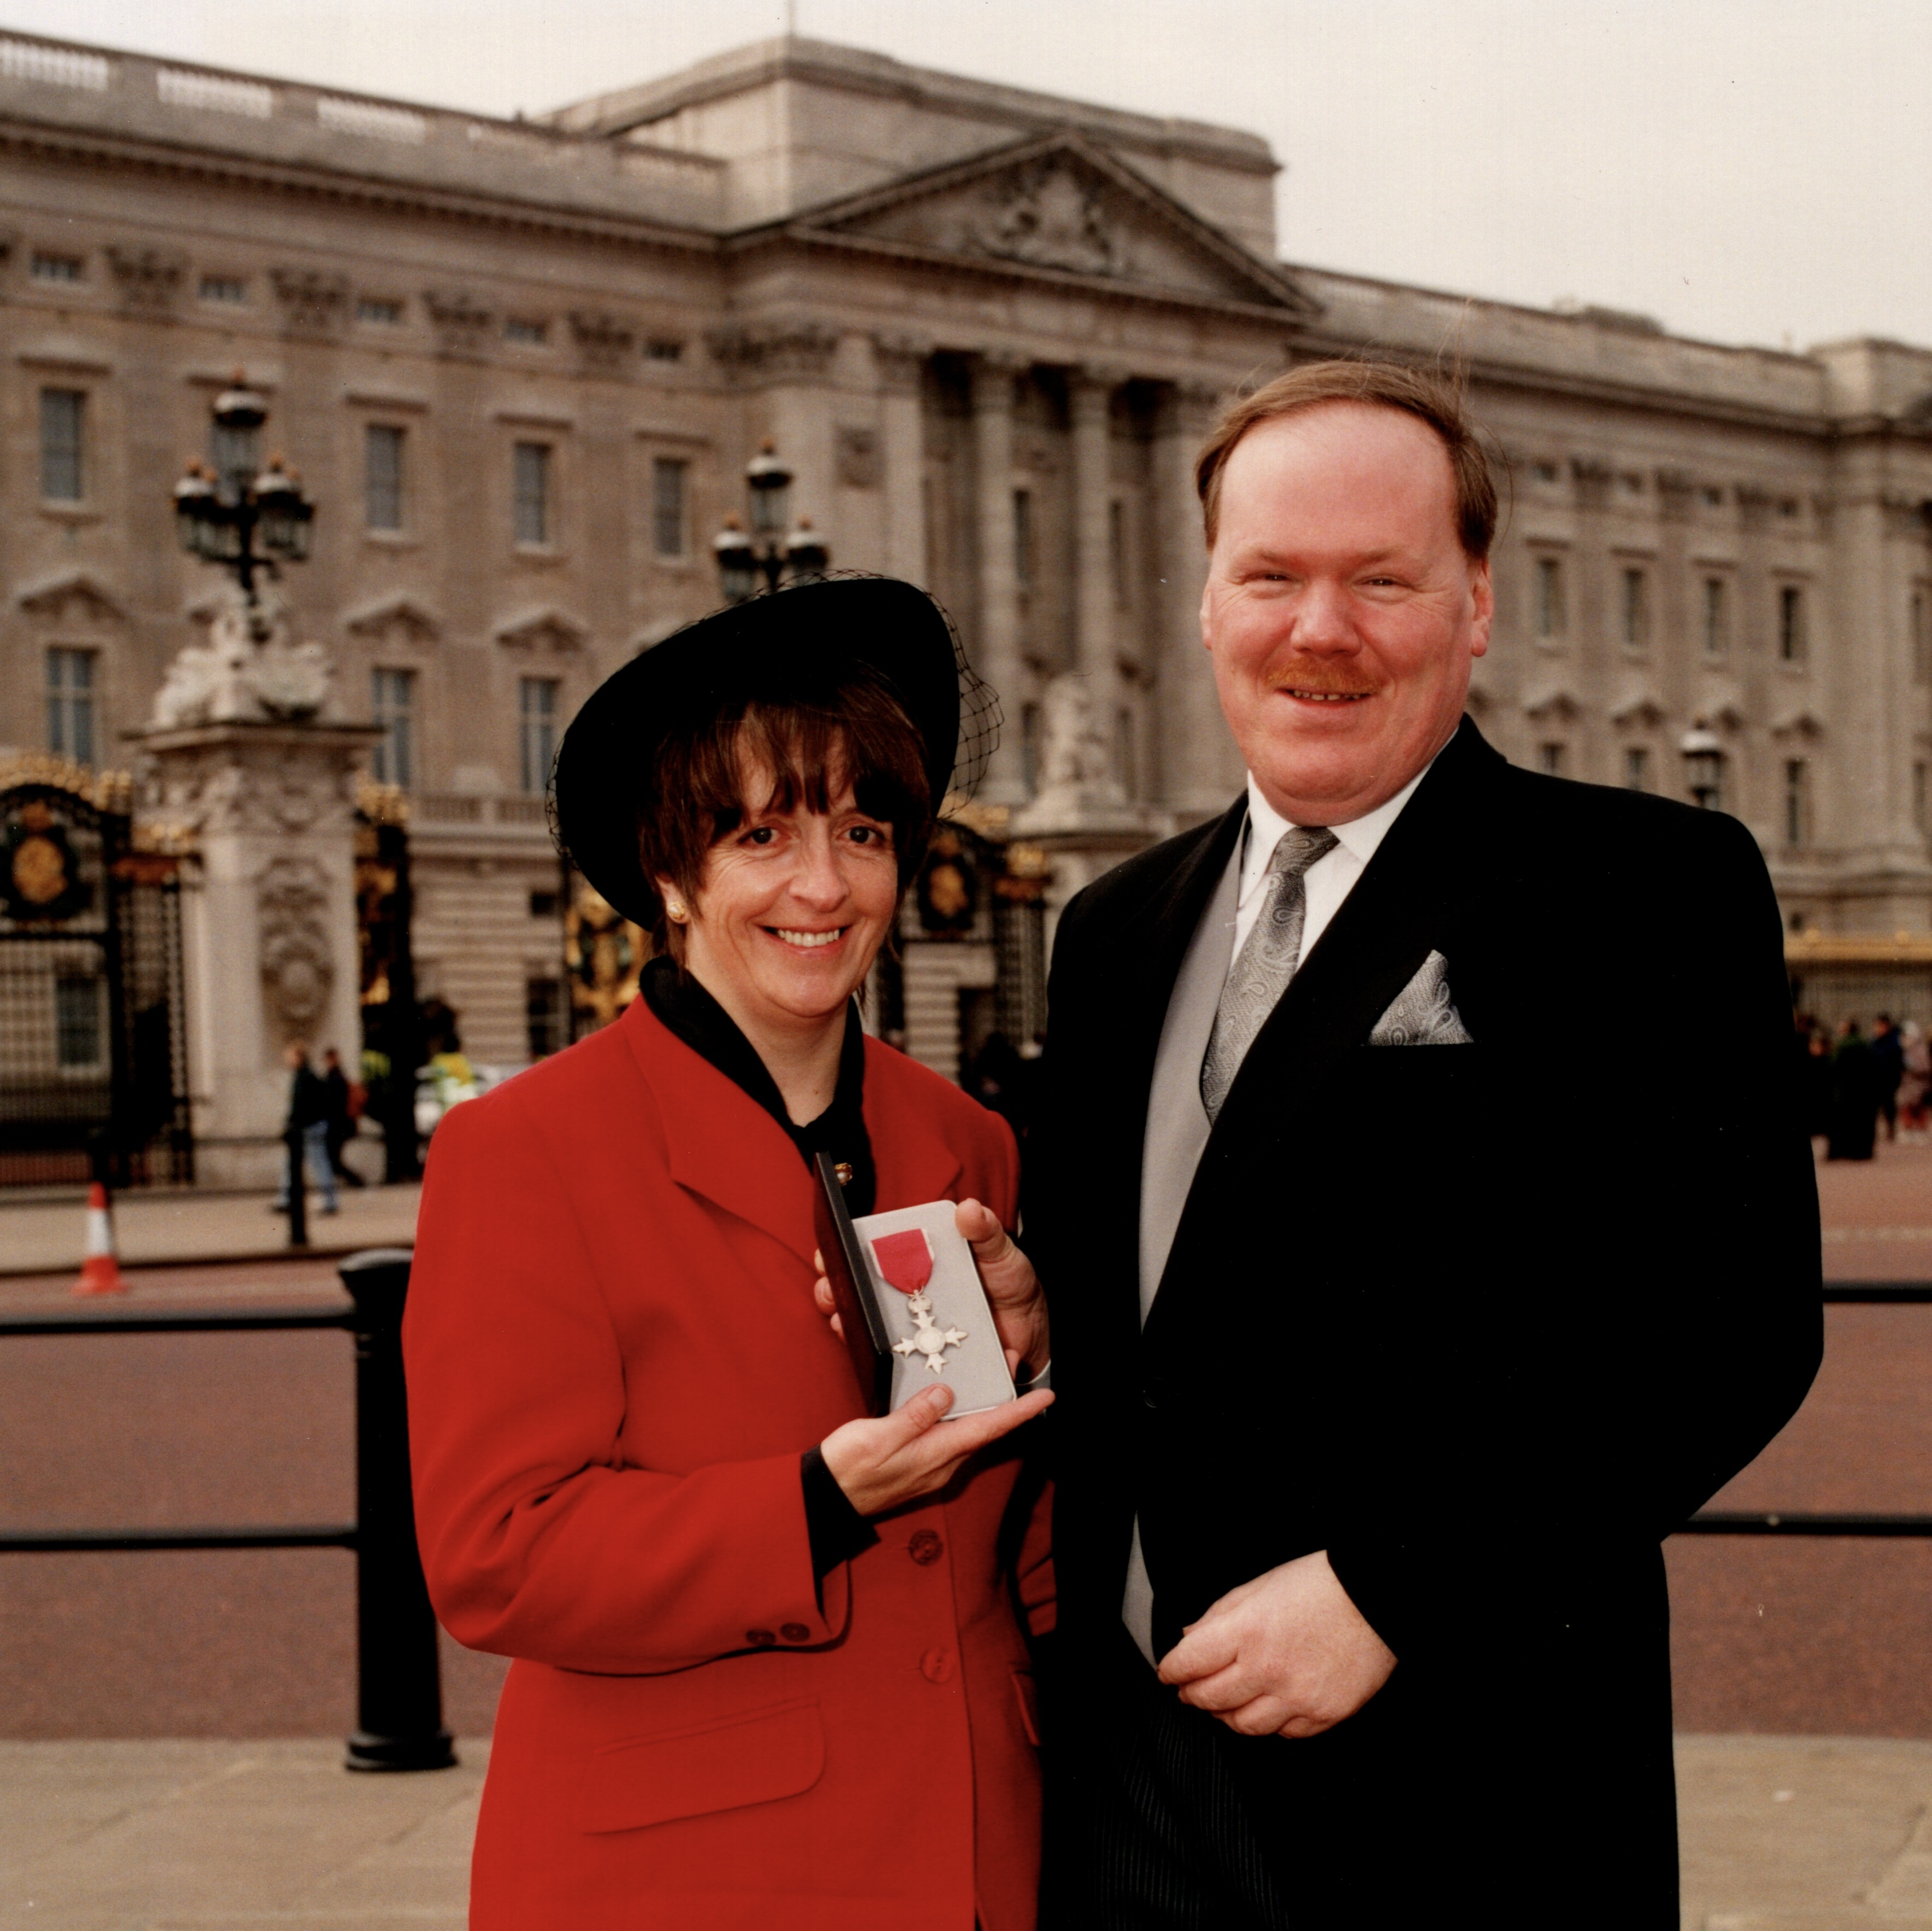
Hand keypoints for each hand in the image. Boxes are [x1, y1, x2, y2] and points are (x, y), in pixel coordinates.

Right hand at [812, 1198, 1049, 1381]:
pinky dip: (869, 1347)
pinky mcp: (918, 1351)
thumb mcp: (1001, 1251)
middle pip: (858, 1284)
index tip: (831, 1250)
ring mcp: (910, 1321)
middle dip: (834, 1284)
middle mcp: (908, 1288)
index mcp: (920, 1258)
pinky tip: (862, 1342)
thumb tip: (968, 1208)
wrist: (1029, 1333)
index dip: (845, 1249)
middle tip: (828, 1284)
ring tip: (839, 1313)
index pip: (873, 1250)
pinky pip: (886, 1350)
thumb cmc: (1011, 1283)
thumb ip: (985, 1231)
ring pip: (863, 1317)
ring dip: (843, 1314)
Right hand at [819, 1380, 1053, 1516]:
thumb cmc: (848, 1468)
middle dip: (1006, 1400)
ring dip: (985, 1406)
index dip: (1019, 1412)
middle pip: (985, 1429)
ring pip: (970, 1433)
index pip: (988, 1429)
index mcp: (936, 1455)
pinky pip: (952, 1438)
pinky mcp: (920, 1465)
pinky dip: (964, 1416)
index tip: (1046, 1398)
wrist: (826, 1499)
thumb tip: (946, 1394)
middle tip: (1012, 1363)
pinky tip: (957, 1402)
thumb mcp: (878, 1437)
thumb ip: (914, 1417)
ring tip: (991, 1375)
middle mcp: (942, 1464)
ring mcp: (932, 1467)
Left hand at [1157, 1550, 1395, 1739]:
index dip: (1171, 1670)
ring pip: (1244, 1725)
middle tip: (1189, 1691)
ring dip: (1226, 1715)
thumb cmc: (1319, 1585)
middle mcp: (1268, 1668)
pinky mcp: (1324, 1713)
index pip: (1190, 1662)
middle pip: (1211, 1698)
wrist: (1377, 1598)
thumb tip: (1190, 1638)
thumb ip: (1219, 1614)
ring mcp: (1297, 1696)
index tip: (1168, 1672)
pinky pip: (1286, 1733)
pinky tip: (1266, 1708)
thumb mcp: (1258, 1586)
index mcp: (1246, 1630)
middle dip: (1192, 1695)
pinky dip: (1270, 1723)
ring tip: (1223, 1704)